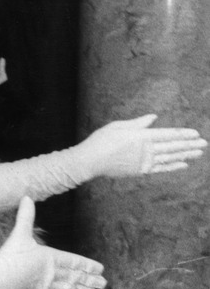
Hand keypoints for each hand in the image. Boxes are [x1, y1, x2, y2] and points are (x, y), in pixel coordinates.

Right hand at [0, 197, 106, 288]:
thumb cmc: (10, 256)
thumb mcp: (19, 233)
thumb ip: (25, 216)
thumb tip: (26, 197)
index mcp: (51, 257)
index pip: (74, 262)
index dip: (87, 265)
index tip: (100, 269)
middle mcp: (51, 273)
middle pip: (74, 277)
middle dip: (89, 280)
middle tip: (103, 284)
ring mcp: (45, 286)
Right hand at [73, 114, 206, 178]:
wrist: (91, 160)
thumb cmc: (101, 140)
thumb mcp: (118, 126)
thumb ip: (138, 123)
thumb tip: (154, 117)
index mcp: (141, 136)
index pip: (167, 134)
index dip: (182, 134)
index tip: (195, 133)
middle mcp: (146, 149)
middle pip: (172, 146)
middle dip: (189, 144)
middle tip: (204, 143)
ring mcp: (144, 161)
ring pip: (170, 158)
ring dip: (185, 155)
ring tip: (198, 153)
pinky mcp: (140, 171)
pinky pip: (161, 169)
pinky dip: (173, 167)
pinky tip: (183, 164)